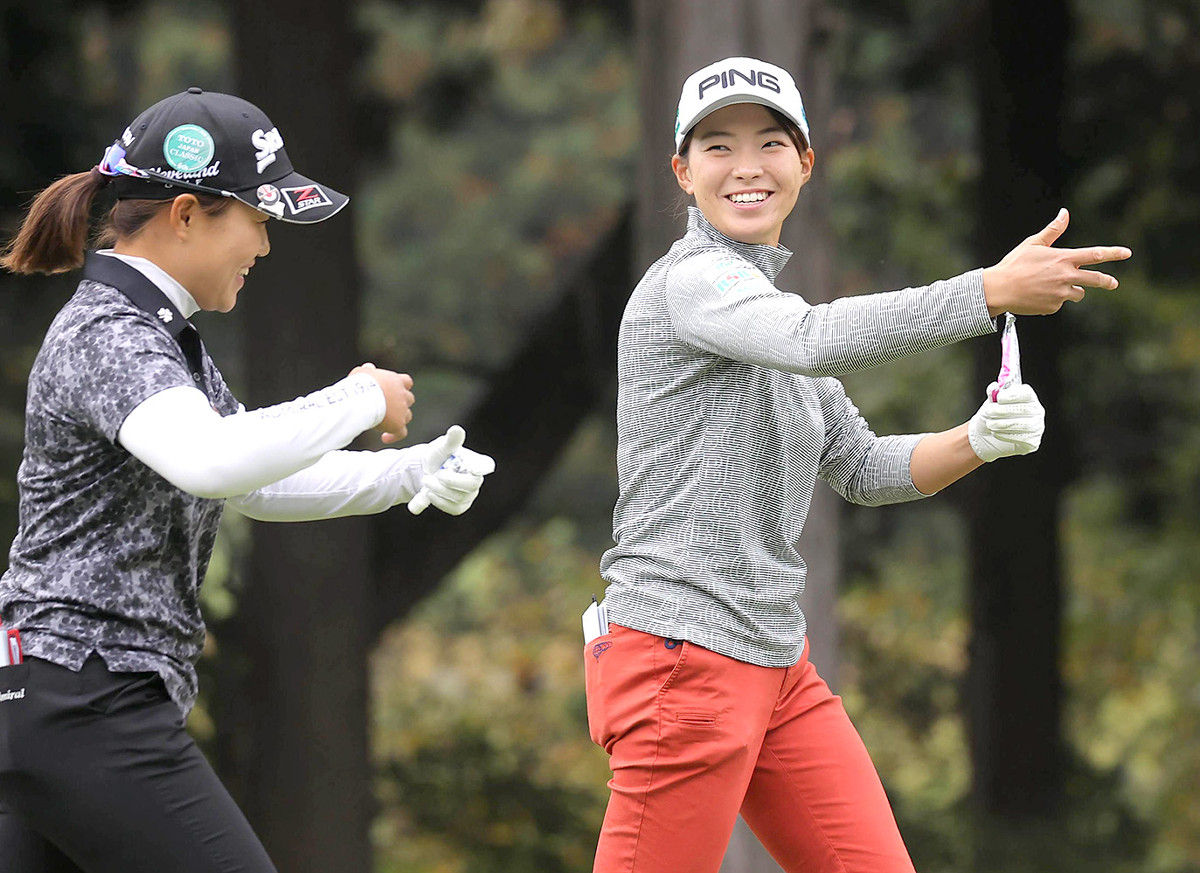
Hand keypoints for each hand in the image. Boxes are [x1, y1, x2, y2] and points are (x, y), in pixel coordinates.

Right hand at [350, 363, 413, 442]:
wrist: (361, 399)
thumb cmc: (359, 384)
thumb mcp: (361, 373)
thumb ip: (367, 370)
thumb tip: (369, 367)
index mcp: (396, 381)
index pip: (407, 381)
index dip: (402, 386)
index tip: (392, 390)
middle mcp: (402, 395)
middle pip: (409, 398)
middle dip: (401, 402)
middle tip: (387, 407)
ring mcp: (402, 410)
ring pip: (407, 415)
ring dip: (399, 418)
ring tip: (385, 422)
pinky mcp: (398, 424)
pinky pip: (401, 433)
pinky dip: (395, 436)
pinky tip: (385, 438)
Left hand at [407, 425, 495, 515]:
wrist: (426, 472)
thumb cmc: (439, 456)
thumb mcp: (442, 447)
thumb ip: (451, 441)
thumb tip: (456, 430)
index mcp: (476, 462)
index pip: (486, 465)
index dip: (482, 468)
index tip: (473, 469)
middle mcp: (477, 479)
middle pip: (472, 484)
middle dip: (450, 481)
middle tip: (435, 474)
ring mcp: (470, 495)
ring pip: (460, 498)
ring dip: (439, 490)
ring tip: (426, 480)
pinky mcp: (460, 506)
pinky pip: (453, 508)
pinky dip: (438, 501)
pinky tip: (429, 493)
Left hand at [968, 382, 1044, 462]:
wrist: (986, 436)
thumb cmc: (992, 416)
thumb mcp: (990, 403)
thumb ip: (992, 393)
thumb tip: (994, 386)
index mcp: (1028, 397)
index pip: (1027, 393)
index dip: (1013, 394)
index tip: (999, 397)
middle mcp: (1036, 411)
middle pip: (1024, 409)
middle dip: (1003, 410)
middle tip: (989, 411)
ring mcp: (1037, 426)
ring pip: (1022, 424)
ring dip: (1002, 423)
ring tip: (990, 423)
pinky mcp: (1032, 441)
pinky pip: (1021, 438)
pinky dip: (1005, 435)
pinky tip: (996, 432)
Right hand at [982, 208, 1131, 316]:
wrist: (999, 289)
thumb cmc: (1014, 264)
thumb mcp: (1033, 244)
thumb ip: (1053, 230)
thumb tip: (1065, 213)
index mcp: (1064, 259)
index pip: (1095, 255)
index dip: (1113, 253)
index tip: (1127, 253)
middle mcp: (1067, 277)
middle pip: (1096, 280)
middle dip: (1107, 281)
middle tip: (1113, 283)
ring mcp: (1061, 294)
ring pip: (1077, 293)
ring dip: (1072, 290)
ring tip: (1053, 287)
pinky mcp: (1053, 306)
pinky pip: (1059, 303)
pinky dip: (1052, 300)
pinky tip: (1037, 295)